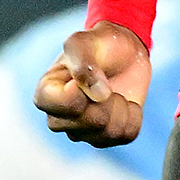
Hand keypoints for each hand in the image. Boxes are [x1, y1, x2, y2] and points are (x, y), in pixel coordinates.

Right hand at [34, 22, 153, 147]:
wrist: (124, 53)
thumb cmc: (97, 44)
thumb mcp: (84, 42)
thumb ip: (83, 63)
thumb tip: (99, 96)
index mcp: (45, 94)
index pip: (62, 105)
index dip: (82, 90)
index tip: (91, 72)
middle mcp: (59, 119)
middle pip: (87, 123)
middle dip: (105, 99)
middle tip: (106, 81)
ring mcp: (81, 132)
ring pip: (107, 133)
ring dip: (121, 106)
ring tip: (114, 90)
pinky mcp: (105, 138)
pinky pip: (125, 135)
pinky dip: (133, 115)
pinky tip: (125, 102)